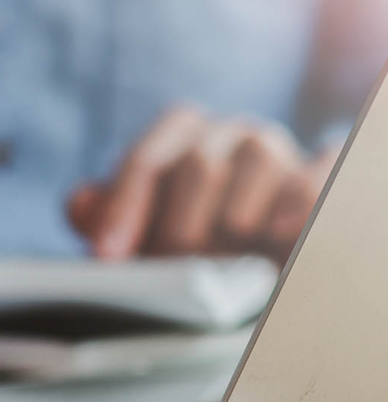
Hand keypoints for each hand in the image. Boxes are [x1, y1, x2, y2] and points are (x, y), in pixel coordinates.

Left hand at [68, 105, 340, 263]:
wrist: (265, 255)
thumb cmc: (193, 240)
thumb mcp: (142, 233)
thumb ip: (105, 217)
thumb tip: (79, 204)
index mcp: (181, 134)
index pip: (146, 159)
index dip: (123, 208)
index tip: (107, 257)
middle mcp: (230, 132)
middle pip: (199, 163)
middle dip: (179, 226)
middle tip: (172, 269)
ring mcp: (278, 149)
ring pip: (258, 160)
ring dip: (234, 220)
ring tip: (224, 262)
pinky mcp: (322, 173)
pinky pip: (312, 176)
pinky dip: (297, 201)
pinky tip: (277, 234)